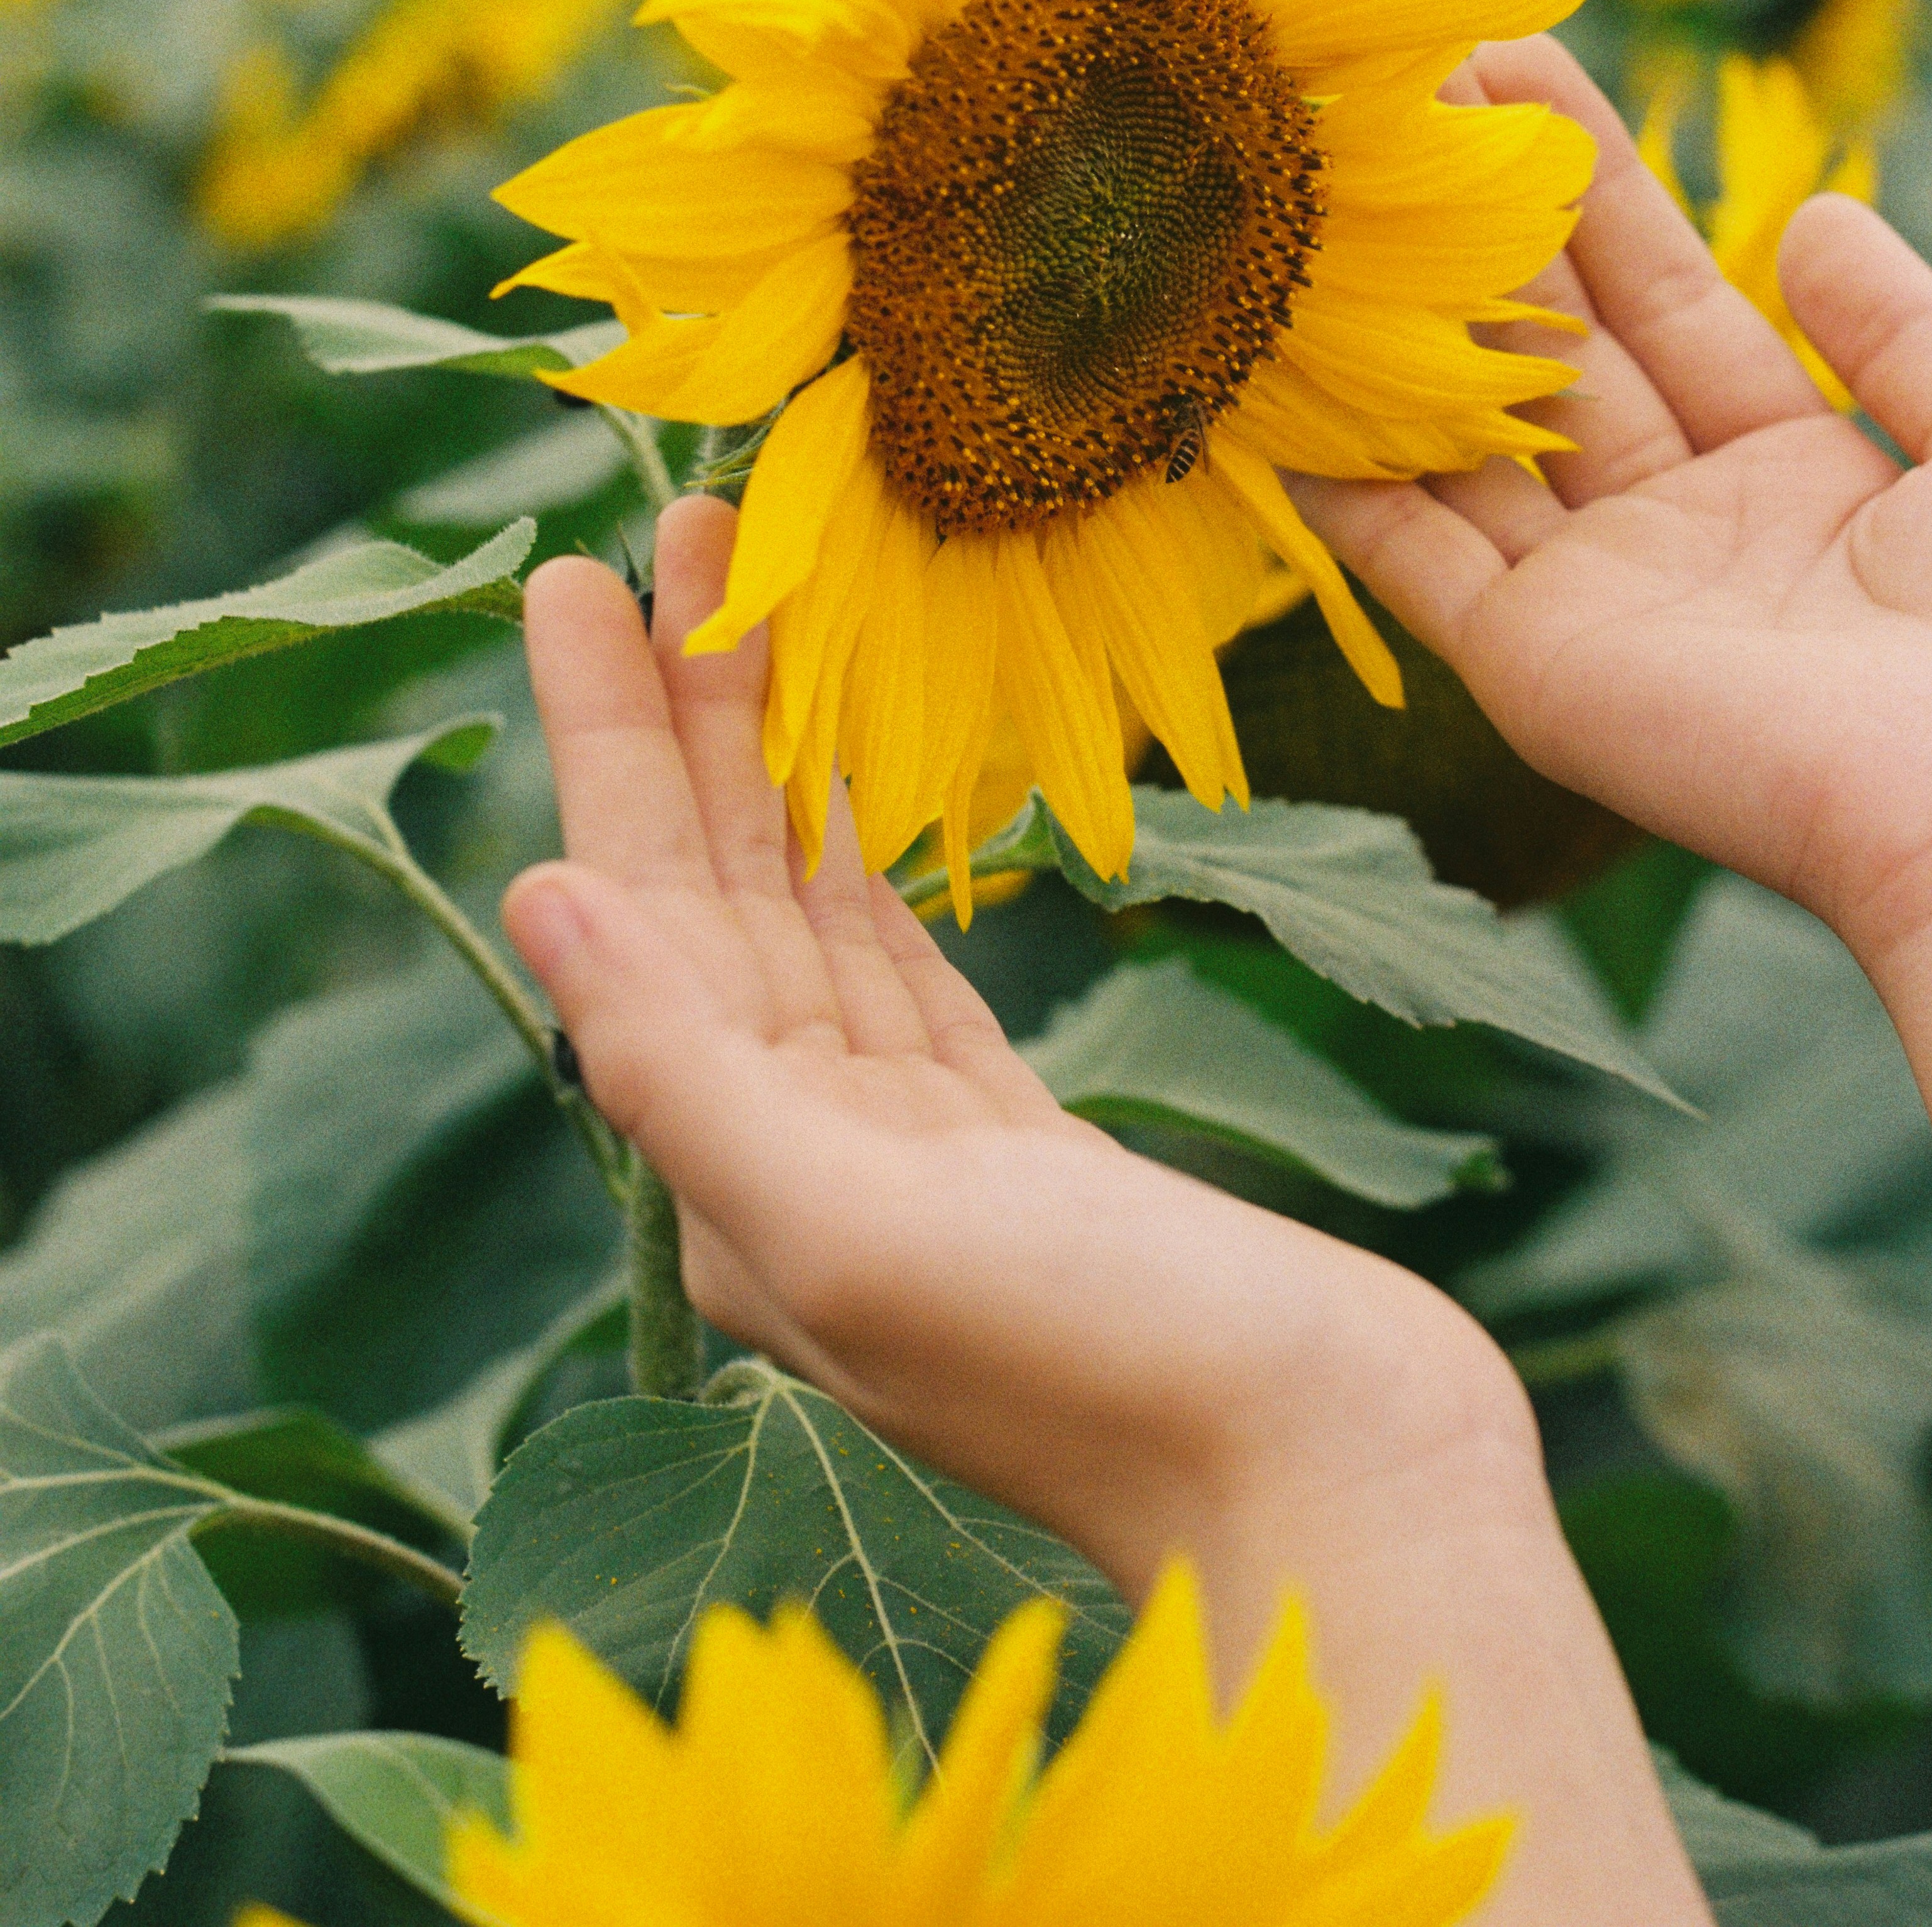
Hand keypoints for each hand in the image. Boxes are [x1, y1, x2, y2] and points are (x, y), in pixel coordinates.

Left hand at [507, 496, 1716, 1916]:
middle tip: (672, 525)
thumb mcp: (855, 1225)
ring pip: (802, 904)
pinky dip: (862, 852)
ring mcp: (899, 1145)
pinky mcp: (1005, 1137)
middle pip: (707, 884)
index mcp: (730, 1176)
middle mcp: (790, 1154)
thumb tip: (537, 898)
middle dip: (682, 705)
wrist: (1330, 1471)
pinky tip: (838, 773)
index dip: (603, 738)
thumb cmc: (1100, 1367)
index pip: (634, 909)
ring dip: (765, 752)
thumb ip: (679, 1068)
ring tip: (754, 596)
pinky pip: (898, 957)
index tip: (569, 581)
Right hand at [1296, 40, 1931, 979]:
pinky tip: (1276, 381)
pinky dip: (1344, 484)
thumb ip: (1908, 326)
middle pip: (1558, 342)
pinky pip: (1413, 559)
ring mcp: (1602, 595)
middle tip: (1393, 86)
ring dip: (1400, 316)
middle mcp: (1683, 525)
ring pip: (1472, 428)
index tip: (1516, 65)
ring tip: (1321, 183)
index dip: (1593, 184)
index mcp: (1797, 471)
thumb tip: (1815, 214)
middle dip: (1481, 219)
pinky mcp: (1536, 663)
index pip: (1668, 296)